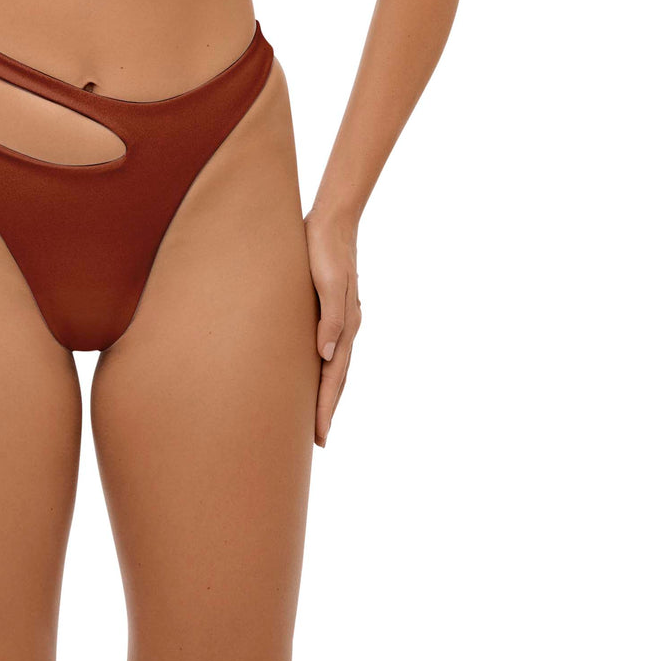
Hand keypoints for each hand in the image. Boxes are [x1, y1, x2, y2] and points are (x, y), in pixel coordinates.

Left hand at [304, 210, 361, 446]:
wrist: (332, 219)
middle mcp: (346, 326)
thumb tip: (326, 355)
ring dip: (326, 392)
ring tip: (316, 416)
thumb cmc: (324, 249)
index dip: (325, 407)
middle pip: (336, 377)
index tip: (319, 437)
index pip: (333, 376)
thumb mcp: (328, 281)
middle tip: (319, 441)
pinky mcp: (329, 307)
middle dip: (327, 408)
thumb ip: (330, 318)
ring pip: (333, 365)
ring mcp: (340, 318)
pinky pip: (327, 347)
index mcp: (346, 324)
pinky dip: (322, 368)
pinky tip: (313, 372)